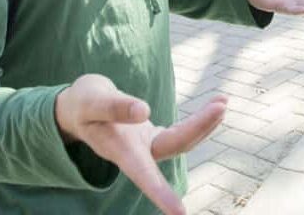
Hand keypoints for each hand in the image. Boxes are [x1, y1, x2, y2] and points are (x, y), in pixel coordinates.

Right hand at [54, 74, 226, 214]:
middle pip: (173, 146)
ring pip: (181, 140)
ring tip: (223, 103)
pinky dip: (200, 120)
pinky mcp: (154, 136)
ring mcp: (148, 146)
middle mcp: (137, 153)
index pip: (142, 174)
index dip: (160, 194)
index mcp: (119, 150)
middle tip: (220, 107)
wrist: (80, 107)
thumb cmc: (83, 104)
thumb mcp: (92, 100)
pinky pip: (182, 131)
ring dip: (204, 124)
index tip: (180, 214)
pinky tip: (218, 104)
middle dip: (199, 128)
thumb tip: (145, 111)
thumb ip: (115, 106)